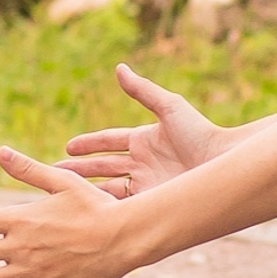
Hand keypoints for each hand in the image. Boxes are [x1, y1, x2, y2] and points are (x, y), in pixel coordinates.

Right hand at [61, 63, 235, 197]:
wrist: (222, 163)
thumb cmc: (200, 133)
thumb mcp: (169, 108)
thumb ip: (142, 90)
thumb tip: (119, 68)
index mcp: (144, 139)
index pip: (109, 142)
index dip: (88, 144)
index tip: (67, 147)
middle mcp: (142, 162)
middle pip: (103, 166)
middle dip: (79, 170)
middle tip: (54, 173)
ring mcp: (147, 184)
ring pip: (108, 187)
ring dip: (87, 189)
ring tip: (64, 193)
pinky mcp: (152, 202)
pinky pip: (123, 205)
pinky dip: (105, 206)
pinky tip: (87, 209)